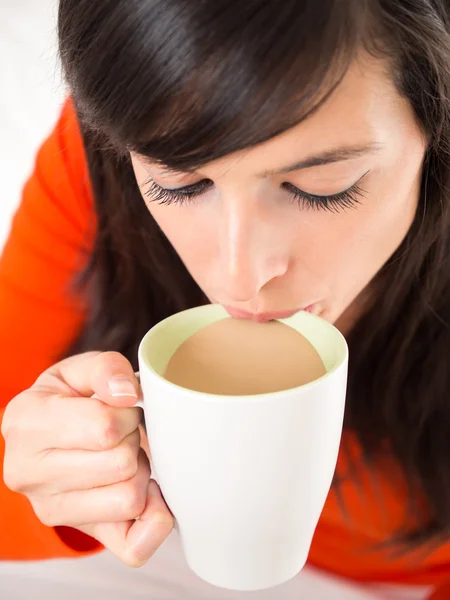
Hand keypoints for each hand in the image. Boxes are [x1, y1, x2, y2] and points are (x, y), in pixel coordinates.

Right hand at [2, 351, 172, 565]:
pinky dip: (154, 521)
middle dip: (134, 440)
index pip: (105, 427)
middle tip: (124, 432)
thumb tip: (127, 394)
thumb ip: (105, 368)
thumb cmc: (70, 398)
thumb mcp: (81, 370)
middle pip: (121, 464)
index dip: (127, 413)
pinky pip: (133, 547)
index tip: (120, 407)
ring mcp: (51, 509)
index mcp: (26, 423)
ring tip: (124, 454)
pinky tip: (147, 492)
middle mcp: (28, 473)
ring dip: (140, 471)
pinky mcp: (82, 532)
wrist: (50, 433)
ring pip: (130, 499)